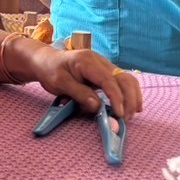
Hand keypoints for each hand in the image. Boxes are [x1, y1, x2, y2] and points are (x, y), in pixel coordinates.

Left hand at [24, 42, 143, 120]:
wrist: (47, 60)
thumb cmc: (51, 71)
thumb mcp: (60, 83)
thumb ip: (79, 94)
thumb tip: (98, 107)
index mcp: (87, 61)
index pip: (108, 80)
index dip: (116, 98)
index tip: (119, 114)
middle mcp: (100, 61)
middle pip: (123, 78)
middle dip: (129, 99)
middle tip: (126, 119)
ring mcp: (105, 65)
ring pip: (127, 79)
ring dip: (132, 97)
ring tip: (130, 115)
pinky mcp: (106, 72)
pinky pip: (123, 81)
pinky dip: (130, 94)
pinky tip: (132, 106)